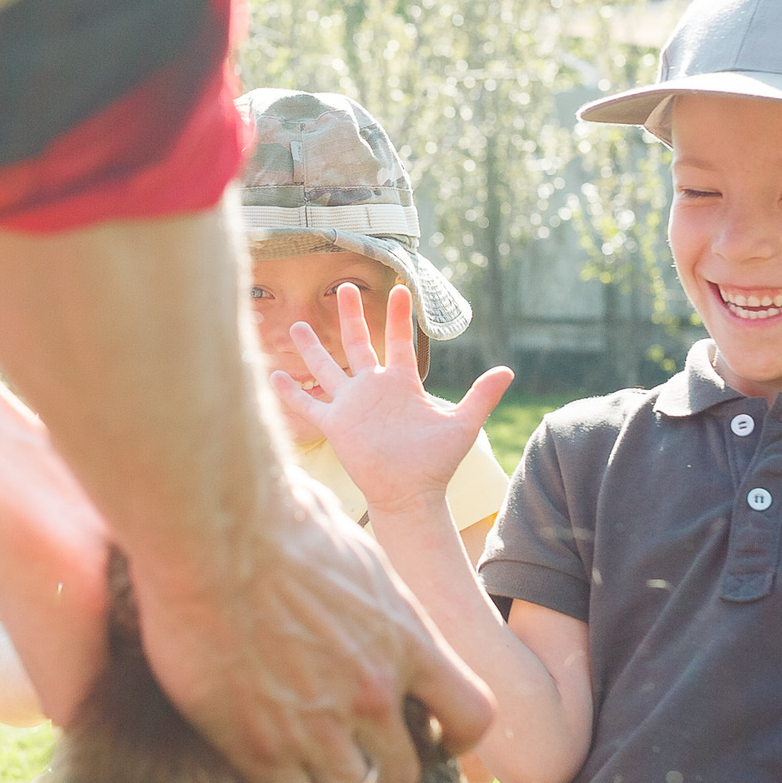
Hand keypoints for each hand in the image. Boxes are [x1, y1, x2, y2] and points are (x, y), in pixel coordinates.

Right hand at [133, 472, 495, 782]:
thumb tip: (339, 545)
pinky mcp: (262, 746)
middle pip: (405, 780)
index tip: (429, 744)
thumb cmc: (272, 514)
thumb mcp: (348, 544)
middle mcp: (377, 693)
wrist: (216, 529)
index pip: (471, 714)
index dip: (453, 741)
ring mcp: (322, 726)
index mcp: (407, 640)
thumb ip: (358, 579)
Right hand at [269, 283, 512, 516]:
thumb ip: (480, 395)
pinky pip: (308, 403)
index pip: (398, 340)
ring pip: (326, 367)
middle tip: (344, 288)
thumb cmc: (436, 462)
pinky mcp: (335, 424)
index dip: (398, 316)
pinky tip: (273, 375)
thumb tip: (508, 370)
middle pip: (357, 343)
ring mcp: (351, 405)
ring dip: (312, 347)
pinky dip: (291, 391)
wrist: (410, 493)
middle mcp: (373, 388)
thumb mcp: (462, 424)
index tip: (398, 288)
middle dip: (351, 316)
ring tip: (297, 324)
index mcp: (402, 383)